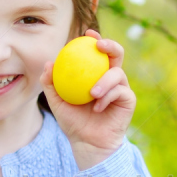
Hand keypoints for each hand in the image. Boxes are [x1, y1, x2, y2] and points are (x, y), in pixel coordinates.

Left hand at [40, 29, 135, 170]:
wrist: (87, 143)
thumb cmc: (73, 122)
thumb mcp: (57, 102)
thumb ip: (51, 84)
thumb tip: (48, 63)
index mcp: (95, 74)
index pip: (97, 52)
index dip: (96, 39)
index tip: (87, 33)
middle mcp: (110, 78)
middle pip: (116, 54)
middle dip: (111, 45)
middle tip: (99, 45)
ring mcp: (121, 88)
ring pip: (118, 73)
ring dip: (105, 81)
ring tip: (92, 93)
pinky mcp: (128, 100)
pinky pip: (120, 91)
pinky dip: (107, 97)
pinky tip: (97, 107)